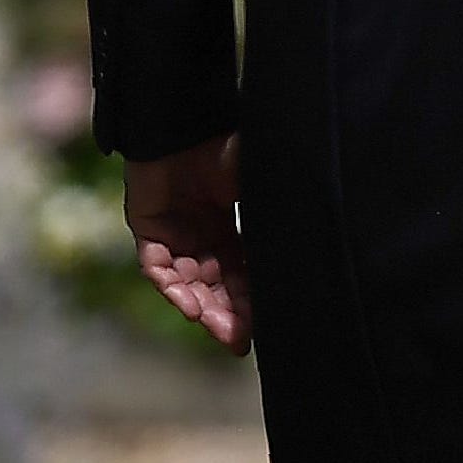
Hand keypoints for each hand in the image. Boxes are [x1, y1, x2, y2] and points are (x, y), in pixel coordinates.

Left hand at [124, 132, 252, 354]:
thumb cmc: (228, 147)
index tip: (261, 331)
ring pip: (187, 283)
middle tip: (238, 340)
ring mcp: (174, 235)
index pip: (243, 273)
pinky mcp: (147, 229)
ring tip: (216, 327)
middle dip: (226, 314)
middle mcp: (202, 237)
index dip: (251, 302)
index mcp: (231, 226)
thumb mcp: (259, 185)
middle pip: (215, 286)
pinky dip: (174, 288)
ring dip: (201, 307)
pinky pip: (158, 268)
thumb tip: (315, 237)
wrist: (187, 122)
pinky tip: (190, 305)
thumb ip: (272, 214)